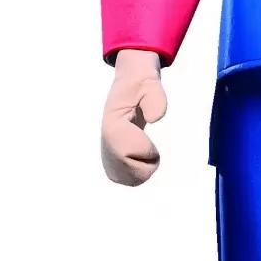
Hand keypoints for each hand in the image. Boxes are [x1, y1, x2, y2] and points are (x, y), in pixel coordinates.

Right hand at [101, 49, 167, 184]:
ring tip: (148, 153)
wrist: (131, 83)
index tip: (152, 140)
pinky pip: (123, 178)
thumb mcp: (150, 82)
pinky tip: (143, 161)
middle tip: (153, 148)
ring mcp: (106, 151)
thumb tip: (156, 118)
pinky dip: (137, 176)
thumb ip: (155, 96)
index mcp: (111, 122)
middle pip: (123, 168)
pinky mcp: (111, 160)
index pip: (124, 150)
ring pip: (123, 177)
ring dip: (142, 171)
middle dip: (145, 163)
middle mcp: (104, 140)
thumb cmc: (142, 84)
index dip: (145, 150)